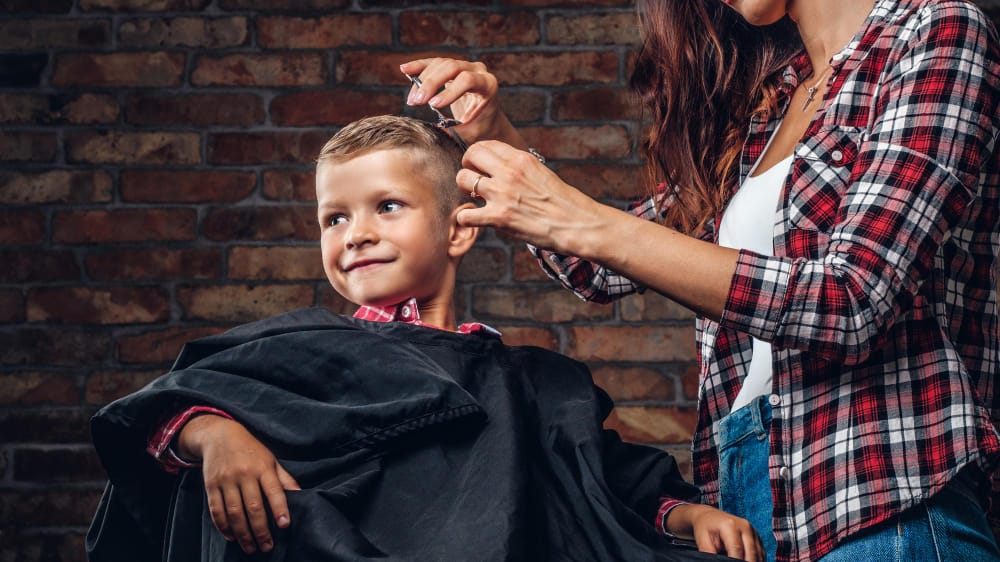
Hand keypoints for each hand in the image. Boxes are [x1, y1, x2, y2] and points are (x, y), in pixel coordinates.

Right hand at [178, 414, 300, 553]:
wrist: (220, 435)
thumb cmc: (251, 451)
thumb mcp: (271, 460)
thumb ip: (284, 479)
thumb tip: (301, 495)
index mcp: (263, 467)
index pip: (274, 490)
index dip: (279, 509)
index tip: (285, 525)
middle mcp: (244, 474)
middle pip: (253, 507)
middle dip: (261, 530)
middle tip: (267, 547)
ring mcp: (226, 480)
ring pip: (234, 512)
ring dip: (243, 533)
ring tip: (250, 547)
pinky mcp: (211, 485)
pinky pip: (216, 510)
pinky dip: (223, 526)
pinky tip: (232, 536)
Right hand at [399, 57, 524, 148]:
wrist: (488, 120)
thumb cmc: (483, 128)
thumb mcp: (473, 133)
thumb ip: (456, 133)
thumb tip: (434, 132)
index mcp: (488, 84)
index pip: (467, 80)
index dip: (449, 91)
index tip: (433, 106)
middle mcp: (478, 70)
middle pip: (451, 67)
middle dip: (431, 83)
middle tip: (416, 101)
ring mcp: (465, 66)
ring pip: (440, 64)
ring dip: (422, 80)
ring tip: (412, 100)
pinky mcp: (452, 67)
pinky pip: (434, 63)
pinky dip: (419, 66)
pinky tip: (405, 69)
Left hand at [455, 139, 610, 255]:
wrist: (577, 224)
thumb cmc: (564, 203)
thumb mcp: (541, 173)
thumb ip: (519, 168)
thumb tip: (501, 168)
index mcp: (521, 159)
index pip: (486, 145)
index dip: (478, 155)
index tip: (480, 166)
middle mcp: (509, 172)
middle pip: (470, 155)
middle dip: (467, 166)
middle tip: (473, 179)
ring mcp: (502, 194)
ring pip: (462, 179)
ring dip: (465, 189)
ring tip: (475, 199)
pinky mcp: (499, 217)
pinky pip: (466, 214)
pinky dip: (466, 218)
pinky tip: (474, 219)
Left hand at [666, 504, 763, 561]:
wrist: (710, 516)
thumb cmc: (705, 528)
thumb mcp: (702, 540)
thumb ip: (709, 553)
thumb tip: (714, 561)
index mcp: (730, 525)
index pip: (737, 550)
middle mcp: (745, 526)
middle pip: (751, 553)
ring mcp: (752, 530)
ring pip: (758, 554)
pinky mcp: (756, 535)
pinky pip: (761, 552)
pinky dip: (756, 560)